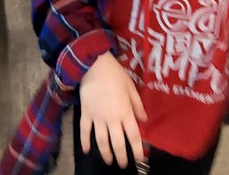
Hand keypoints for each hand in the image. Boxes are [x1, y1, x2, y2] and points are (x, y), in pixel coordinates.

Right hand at [79, 51, 146, 167]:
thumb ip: (137, 105)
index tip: (140, 159)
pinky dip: (85, 142)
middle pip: (118, 143)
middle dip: (121, 156)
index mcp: (125, 112)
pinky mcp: (85, 114)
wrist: (93, 64)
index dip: (137, 149)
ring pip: (102, 141)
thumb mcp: (130, 87)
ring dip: (106, 153)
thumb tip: (144, 120)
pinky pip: (84, 131)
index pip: (134, 135)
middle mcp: (112, 119)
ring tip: (109, 161)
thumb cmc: (115, 74)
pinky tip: (86, 150)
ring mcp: (97, 118)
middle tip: (123, 164)